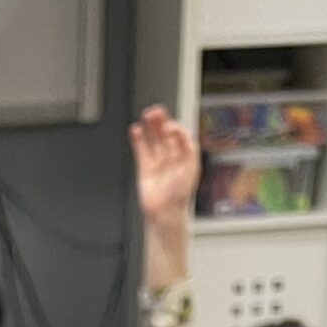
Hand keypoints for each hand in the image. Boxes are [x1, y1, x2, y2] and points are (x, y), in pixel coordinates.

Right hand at [130, 106, 199, 226]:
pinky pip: (142, 150)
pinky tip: (136, 130)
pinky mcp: (145, 168)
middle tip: (155, 112)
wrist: (165, 214)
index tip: (169, 126)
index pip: (179, 134)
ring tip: (146, 115)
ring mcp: (158, 162)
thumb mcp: (190, 168)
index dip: (174, 127)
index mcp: (185, 156)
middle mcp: (172, 157)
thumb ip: (186, 147)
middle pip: (166, 133)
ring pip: (154, 139)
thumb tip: (175, 131)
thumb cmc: (180, 196)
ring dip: (150, 127)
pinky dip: (138, 139)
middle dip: (161, 121)